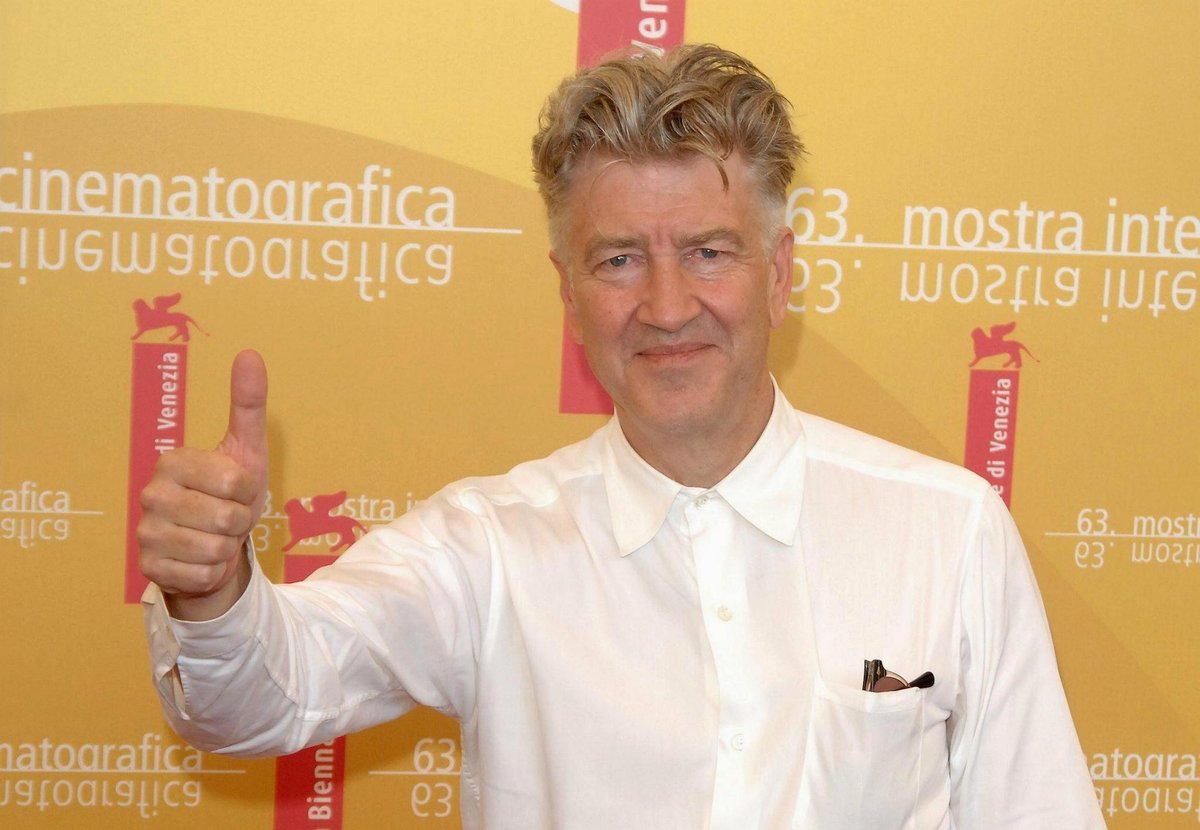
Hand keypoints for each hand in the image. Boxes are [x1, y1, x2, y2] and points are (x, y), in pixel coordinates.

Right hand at [138, 350, 268, 619]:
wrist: (215, 545)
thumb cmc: (231, 494)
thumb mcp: (246, 449)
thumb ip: (247, 403)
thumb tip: (249, 354)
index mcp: (173, 461)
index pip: (236, 481)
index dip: (249, 491)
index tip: (237, 489)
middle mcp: (150, 494)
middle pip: (227, 517)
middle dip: (240, 521)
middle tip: (227, 517)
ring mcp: (146, 533)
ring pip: (217, 548)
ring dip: (227, 546)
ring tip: (215, 535)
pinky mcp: (150, 568)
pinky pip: (205, 574)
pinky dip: (214, 571)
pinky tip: (202, 559)